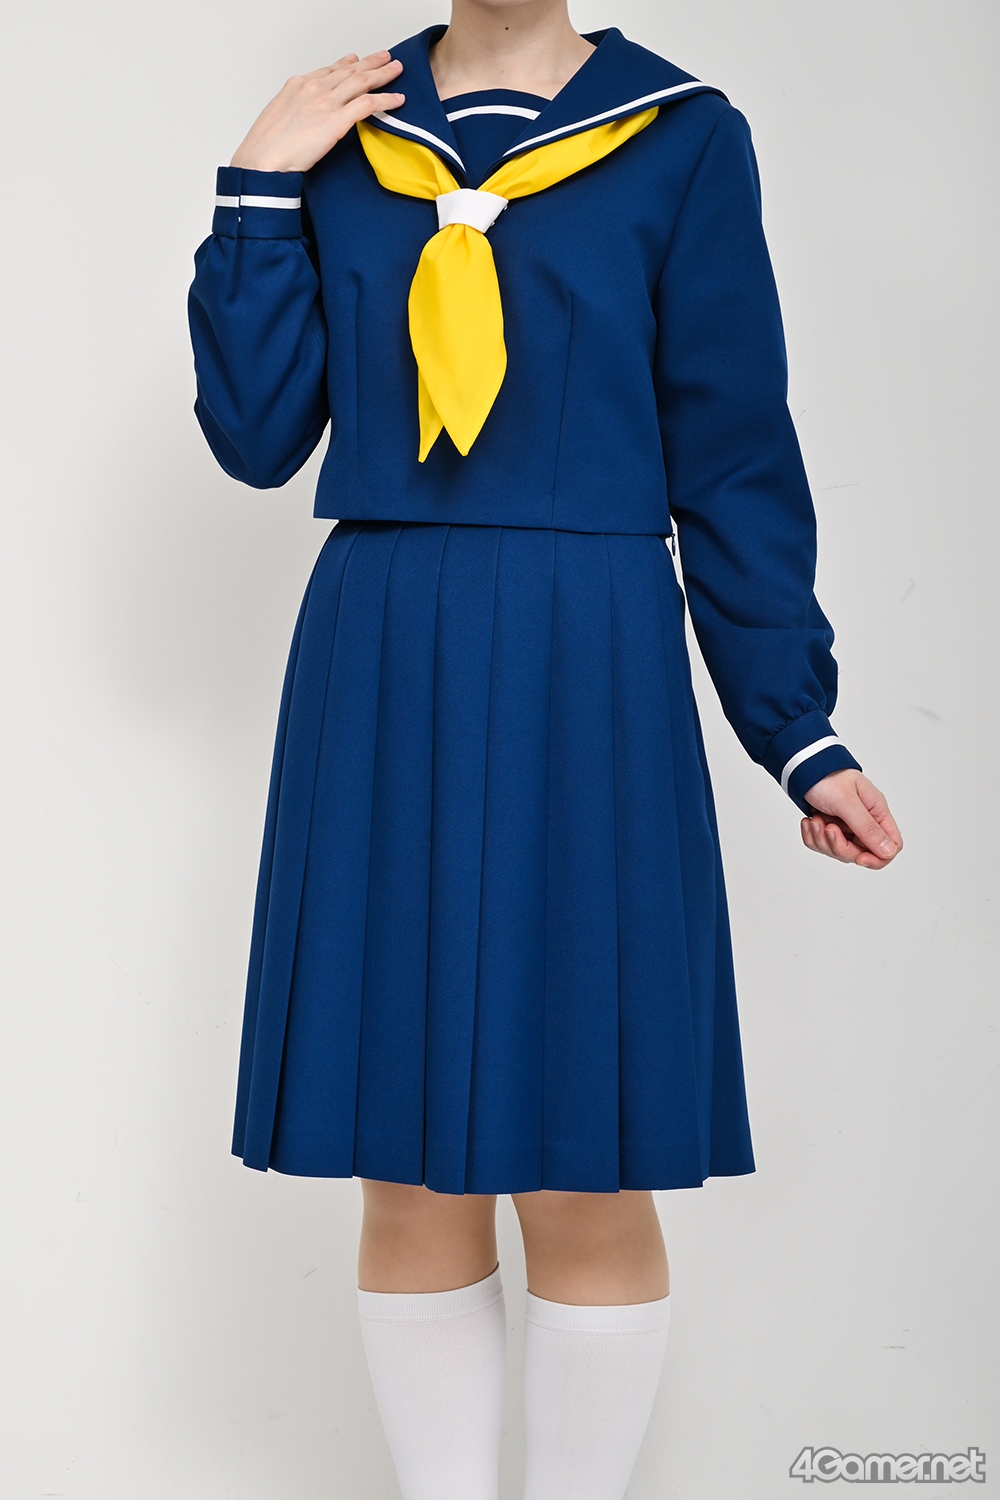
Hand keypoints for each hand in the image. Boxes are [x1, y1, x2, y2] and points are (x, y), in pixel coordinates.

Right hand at [230, 51, 404, 172]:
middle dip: (370, 62)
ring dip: (382, 74)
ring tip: (397, 70)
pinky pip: (368, 104)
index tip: (356, 60)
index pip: (328, 70)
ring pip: (361, 81)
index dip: (346, 64)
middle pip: (348, 70)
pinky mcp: (336, 120)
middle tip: (385, 58)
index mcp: (297, 86)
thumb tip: (303, 118)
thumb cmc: (265, 147)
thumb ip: (295, 111)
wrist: (262, 161)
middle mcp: (313, 88)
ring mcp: (326, 102)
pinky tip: (397, 99)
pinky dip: (385, 100)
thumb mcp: (277, 118)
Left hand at [800, 768, 901, 869]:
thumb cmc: (827, 778)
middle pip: (862, 854)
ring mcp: (846, 827)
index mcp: (877, 812)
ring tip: (816, 820)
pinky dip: (812, 837)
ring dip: (823, 840)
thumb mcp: (847, 802)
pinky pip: (822, 846)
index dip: (877, 858)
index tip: (859, 858)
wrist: (802, 769)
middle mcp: (864, 822)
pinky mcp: (829, 829)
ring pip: (840, 852)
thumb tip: (888, 851)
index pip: (891, 846)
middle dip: (841, 847)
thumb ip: (867, 827)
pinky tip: (810, 821)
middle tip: (829, 829)